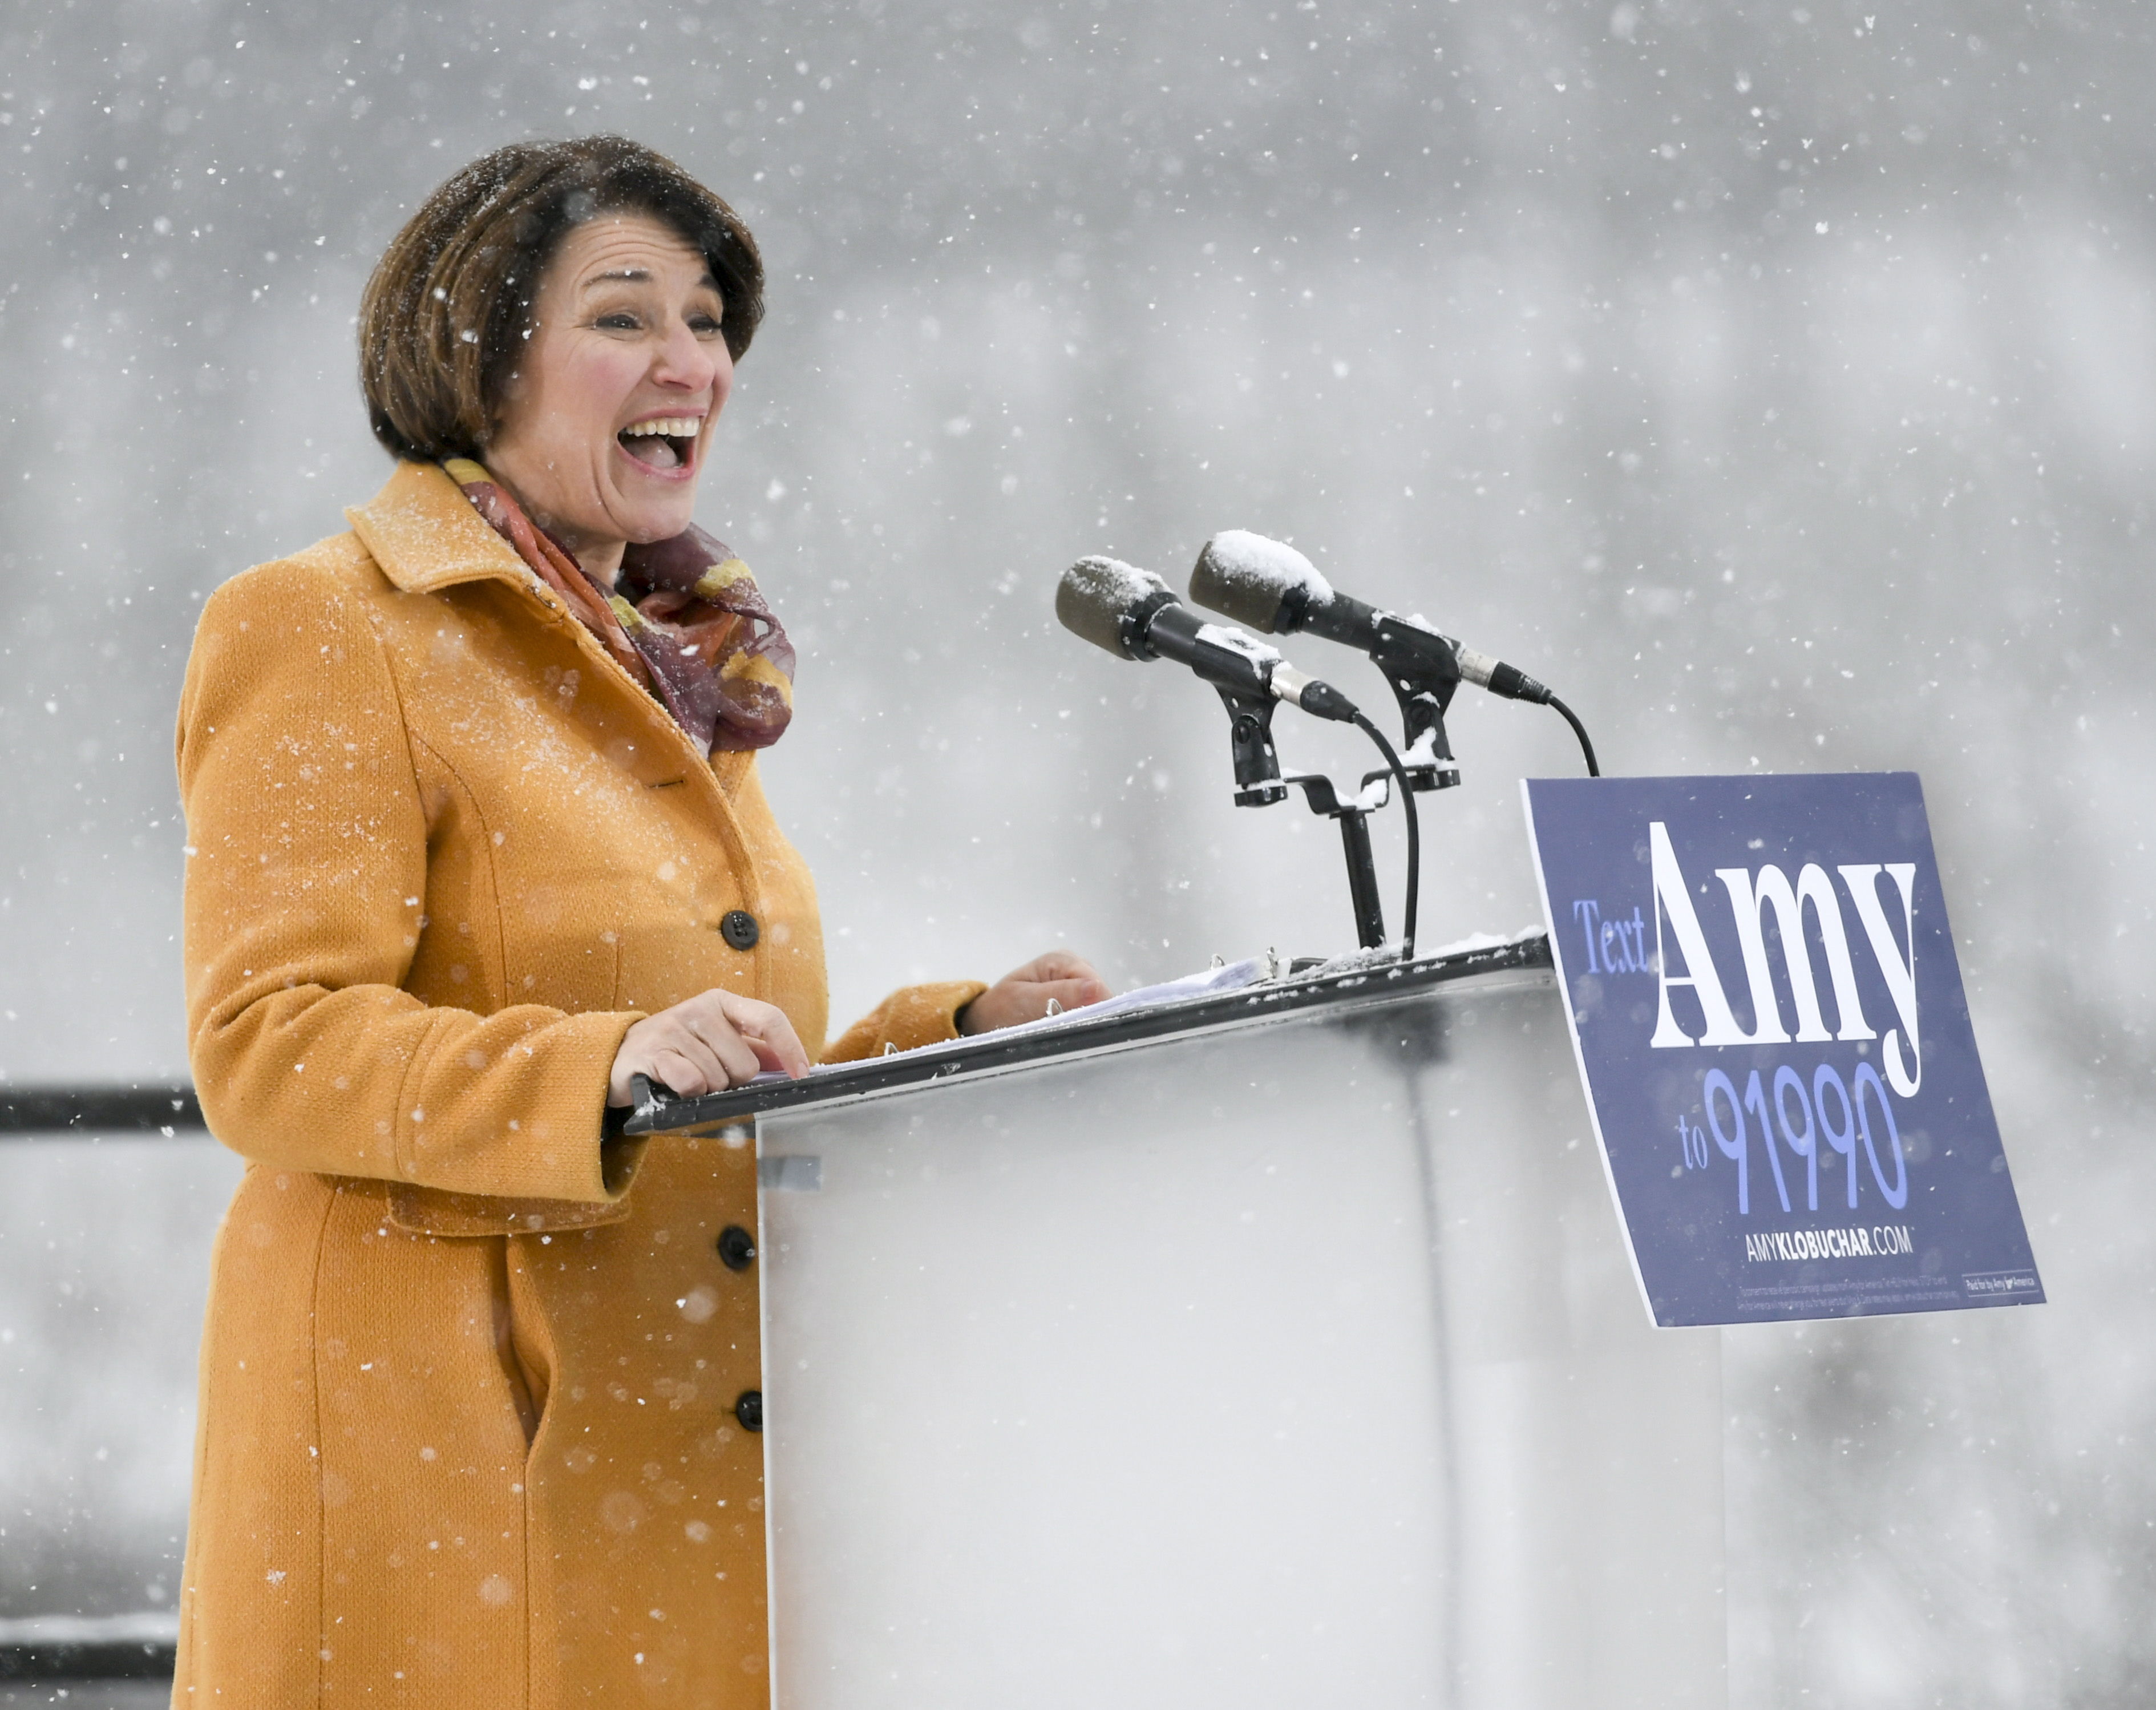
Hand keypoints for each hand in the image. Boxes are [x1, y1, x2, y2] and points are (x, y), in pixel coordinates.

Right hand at [608, 988, 810, 1105]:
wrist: (621, 1055)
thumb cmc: (678, 1049)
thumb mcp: (717, 1039)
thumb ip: (754, 1048)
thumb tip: (793, 1063)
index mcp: (721, 1002)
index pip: (769, 1018)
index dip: (790, 1048)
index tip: (802, 1073)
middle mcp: (699, 1009)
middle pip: (745, 1063)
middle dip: (733, 1081)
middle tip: (711, 1076)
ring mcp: (674, 1028)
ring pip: (718, 1078)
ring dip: (707, 1089)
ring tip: (688, 1078)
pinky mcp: (652, 1052)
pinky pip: (691, 1083)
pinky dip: (687, 1092)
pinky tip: (673, 1084)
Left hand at [957, 951, 1109, 1035]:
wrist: (987, 1019)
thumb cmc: (1000, 1009)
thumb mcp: (1024, 1001)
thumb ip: (1060, 994)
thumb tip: (1096, 988)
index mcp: (1062, 960)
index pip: (1097, 986)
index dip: (1095, 1010)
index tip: (1079, 1030)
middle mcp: (1075, 966)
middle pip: (1101, 996)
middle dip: (1087, 1016)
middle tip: (1064, 1033)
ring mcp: (1078, 982)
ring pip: (1098, 1006)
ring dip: (1083, 1022)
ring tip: (1061, 1032)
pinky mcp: (1078, 997)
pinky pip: (1090, 1011)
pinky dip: (1080, 1024)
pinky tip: (1066, 1031)